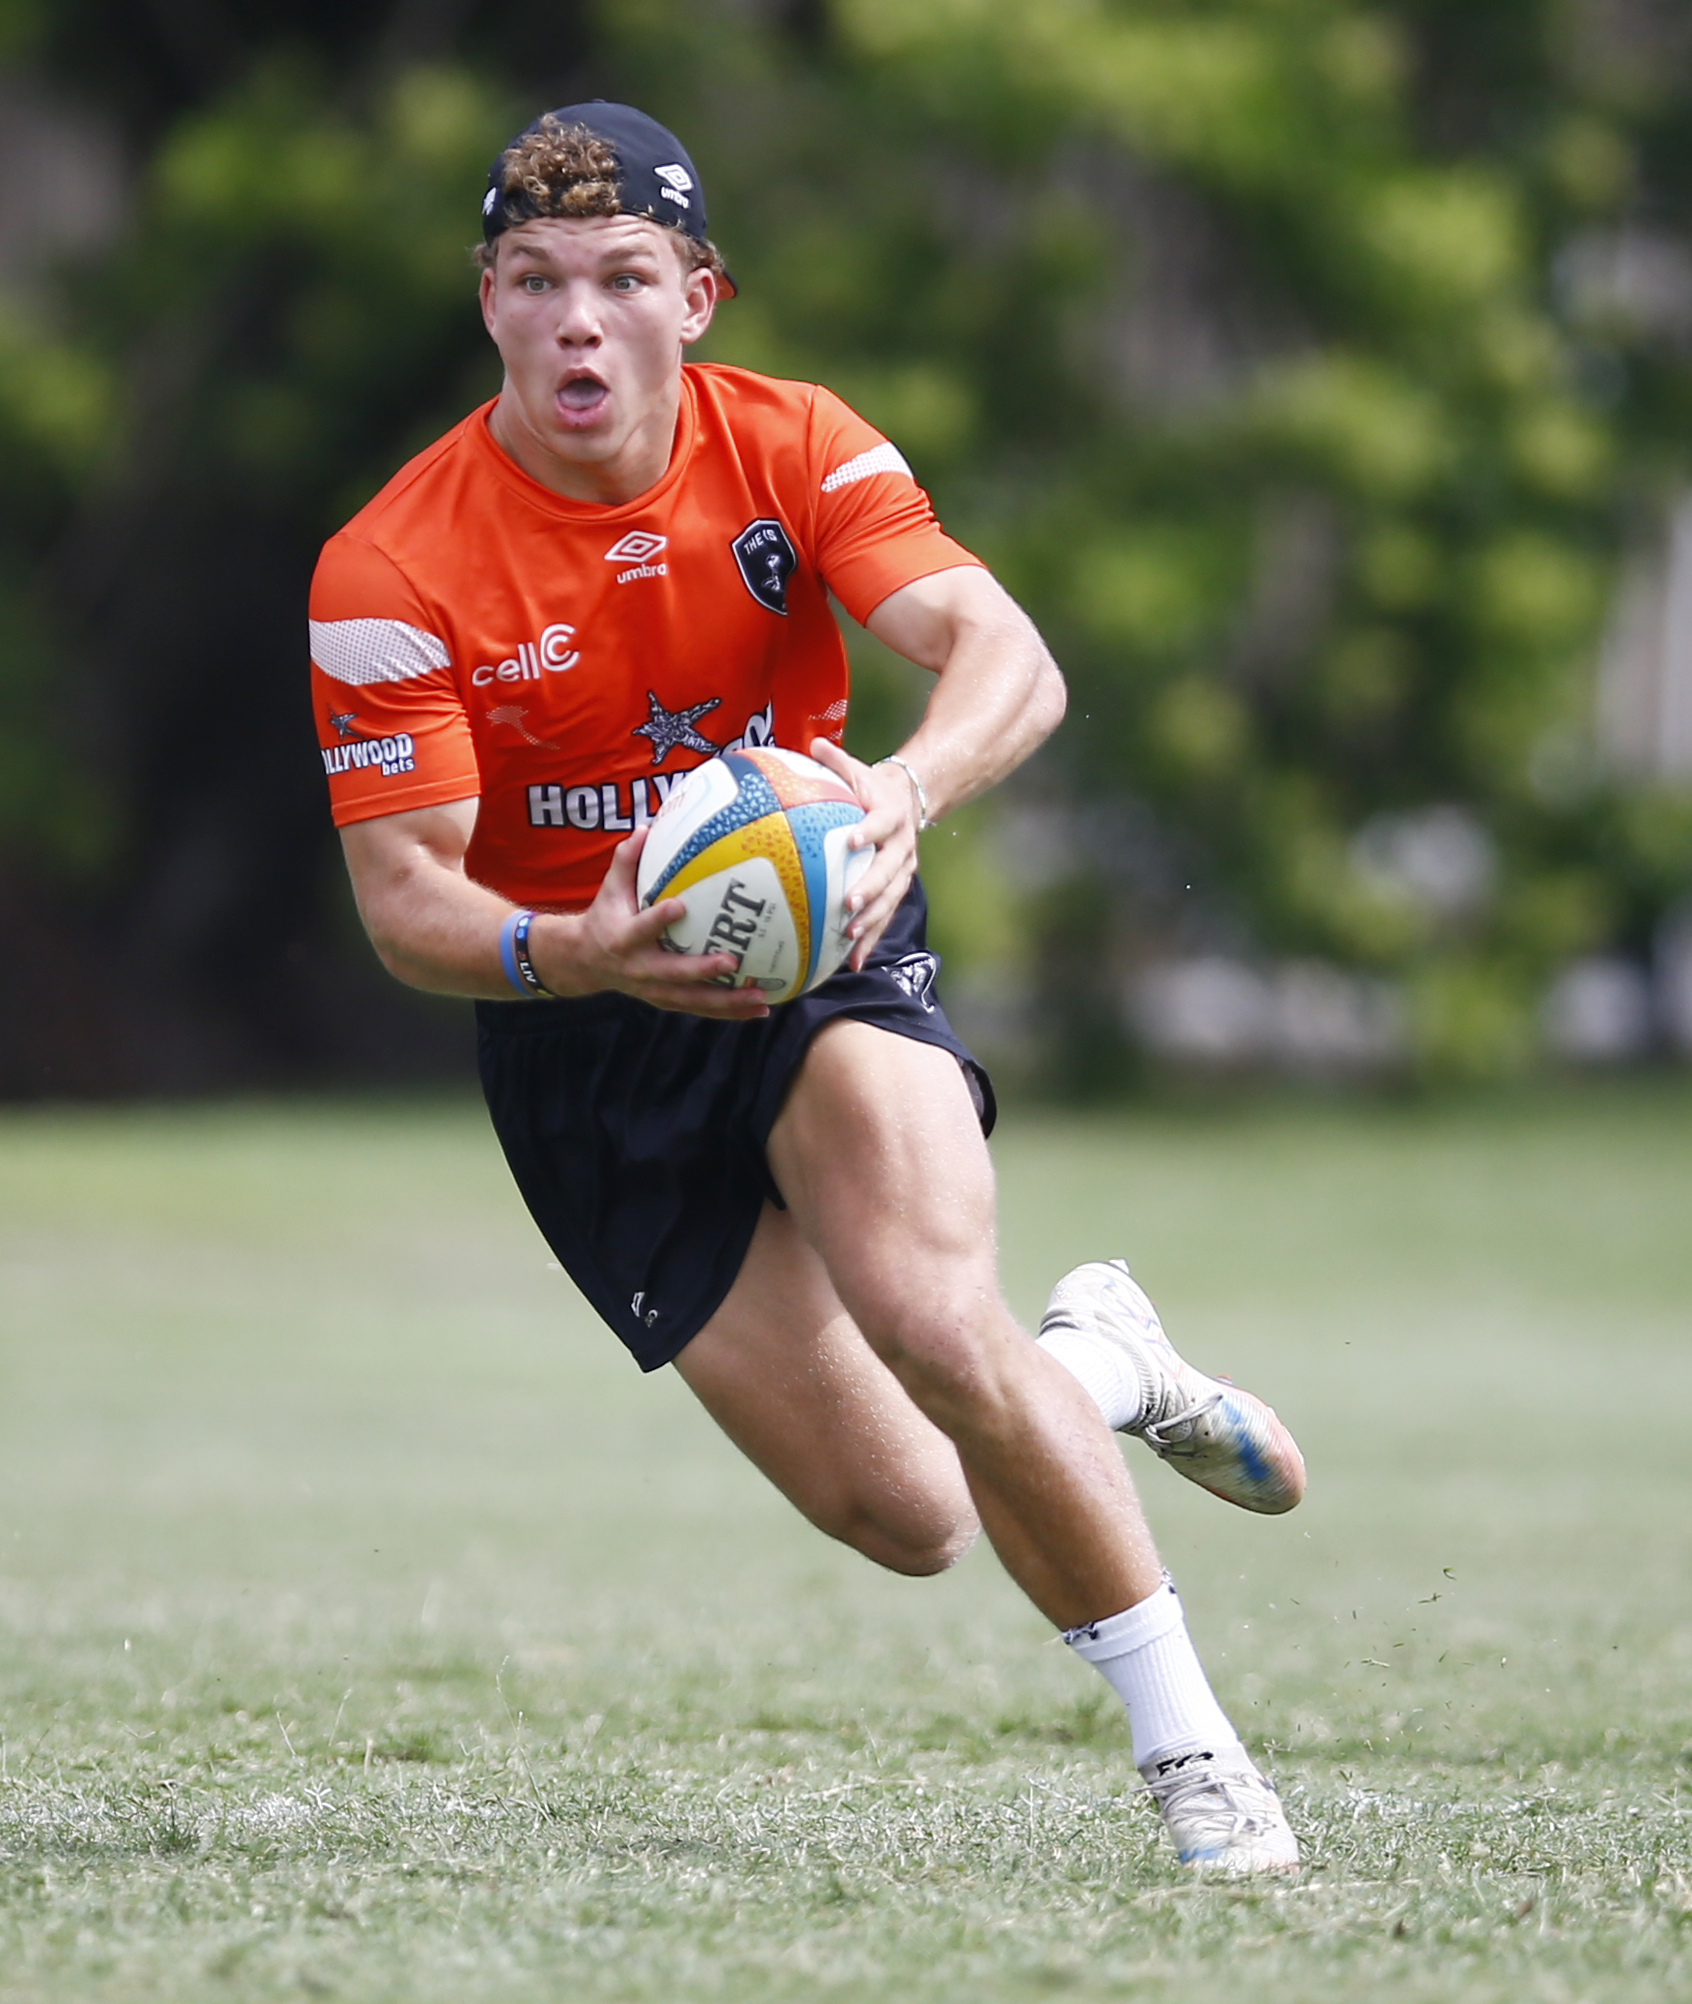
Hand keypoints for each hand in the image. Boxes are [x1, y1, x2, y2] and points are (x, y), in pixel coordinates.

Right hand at [531, 829, 771, 1018]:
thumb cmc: (606, 916)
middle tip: (731, 962)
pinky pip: (699, 1008)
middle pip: (673, 973)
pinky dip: (728, 1011)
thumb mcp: (609, 889)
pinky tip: (758, 1009)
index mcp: (624, 938)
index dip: (658, 919)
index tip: (680, 906)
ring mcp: (654, 990)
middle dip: (702, 970)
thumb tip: (646, 827)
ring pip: (692, 1000)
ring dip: (727, 1002)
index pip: (642, 928)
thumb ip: (626, 860)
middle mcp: (639, 969)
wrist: (585, 962)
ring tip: (760, 1000)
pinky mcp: (666, 1001)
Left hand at [808, 737, 918, 970]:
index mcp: (890, 816)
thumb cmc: (870, 787)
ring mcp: (902, 870)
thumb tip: (813, 744)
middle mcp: (901, 846)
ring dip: (872, 919)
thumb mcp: (857, 769)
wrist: (909, 801)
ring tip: (852, 938)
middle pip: (889, 869)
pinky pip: (885, 916)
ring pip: (890, 898)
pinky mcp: (897, 888)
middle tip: (849, 903)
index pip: (883, 822)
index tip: (854, 838)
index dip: (871, 830)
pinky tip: (853, 961)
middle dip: (871, 888)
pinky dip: (871, 938)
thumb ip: (836, 760)